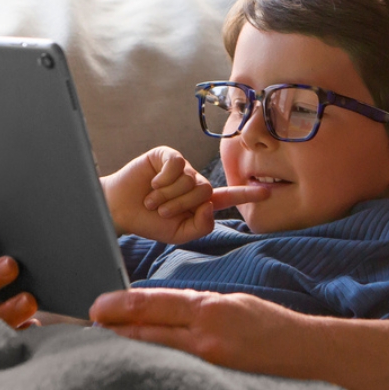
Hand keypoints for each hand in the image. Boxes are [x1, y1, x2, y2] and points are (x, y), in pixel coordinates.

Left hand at [88, 287, 388, 389]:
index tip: (96, 307)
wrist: (310, 356)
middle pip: (146, 333)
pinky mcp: (215, 385)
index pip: (156, 304)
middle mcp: (207, 335)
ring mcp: (210, 365)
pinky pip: (174, 376)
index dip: (122, 306)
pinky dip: (152, 370)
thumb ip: (200, 307)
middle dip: (112, 331)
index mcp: (212, 308)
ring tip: (98, 351)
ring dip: (125, 351)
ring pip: (154, 356)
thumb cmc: (272, 326)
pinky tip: (136, 373)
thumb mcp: (236, 304)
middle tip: (82, 329)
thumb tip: (163, 309)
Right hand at [102, 146, 268, 243]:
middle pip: (204, 191)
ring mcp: (182, 168)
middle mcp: (195, 182)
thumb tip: (210, 205)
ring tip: (152, 200)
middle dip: (179, 205)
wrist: (119, 210)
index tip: (268, 191)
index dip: (248, 194)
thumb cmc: (149, 222)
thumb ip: (200, 226)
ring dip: (166, 196)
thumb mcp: (178, 234)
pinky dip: (163, 180)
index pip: (228, 197)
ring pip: (189, 180)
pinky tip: (151, 184)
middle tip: (160, 210)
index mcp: (201, 201)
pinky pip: (176, 165)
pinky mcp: (167, 156)